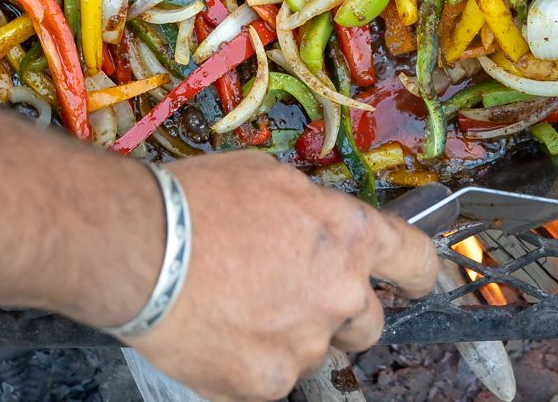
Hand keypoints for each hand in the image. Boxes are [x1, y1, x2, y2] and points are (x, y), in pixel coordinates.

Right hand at [122, 151, 438, 401]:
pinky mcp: (267, 384)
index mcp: (346, 234)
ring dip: (286, 334)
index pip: (415, 260)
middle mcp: (339, 293)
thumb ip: (309, 207)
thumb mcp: (266, 176)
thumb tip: (314, 222)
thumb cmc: (193, 203)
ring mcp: (305, 345)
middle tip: (289, 294)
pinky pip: (269, 378)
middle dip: (338, 311)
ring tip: (234, 305)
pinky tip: (216, 330)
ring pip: (312, 350)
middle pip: (367, 320)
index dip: (417, 271)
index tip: (414, 278)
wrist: (139, 248)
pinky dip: (247, 361)